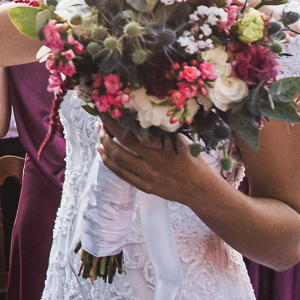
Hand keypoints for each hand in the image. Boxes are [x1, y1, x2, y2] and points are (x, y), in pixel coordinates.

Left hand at [96, 118, 215, 204]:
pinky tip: (103, 153)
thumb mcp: (180, 141)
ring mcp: (147, 178)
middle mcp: (153, 164)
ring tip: (100, 134)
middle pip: (120, 147)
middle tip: (100, 121)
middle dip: (105, 133)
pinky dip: (109, 162)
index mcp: (162, 150)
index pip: (131, 134)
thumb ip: (160, 131)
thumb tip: (138, 115)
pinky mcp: (145, 187)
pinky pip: (121, 174)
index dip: (115, 123)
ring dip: (104, 146)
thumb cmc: (192, 160)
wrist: (200, 189)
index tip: (106, 111)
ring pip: (117, 161)